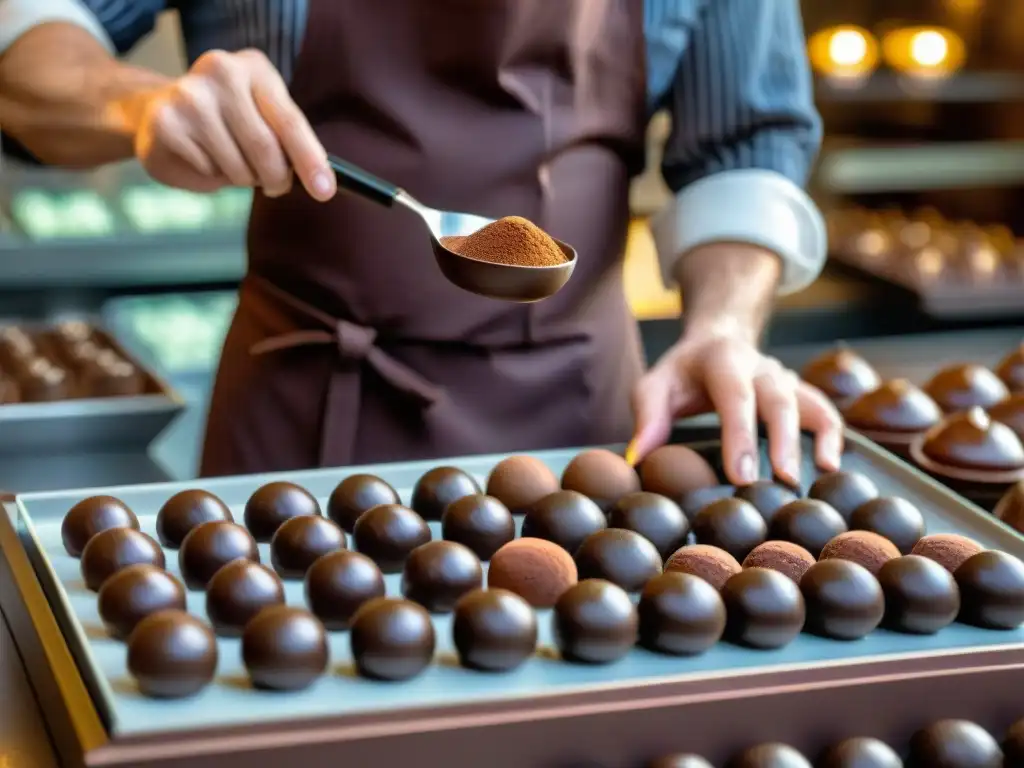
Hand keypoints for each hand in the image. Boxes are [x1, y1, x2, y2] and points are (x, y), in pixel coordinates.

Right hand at [131, 49, 335, 199]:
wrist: (159, 109)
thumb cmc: (226, 120)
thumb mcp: (263, 117)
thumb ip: (289, 141)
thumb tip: (320, 180)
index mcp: (254, 68)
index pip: (290, 121)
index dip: (310, 160)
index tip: (325, 191)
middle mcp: (221, 72)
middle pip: (266, 148)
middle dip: (276, 178)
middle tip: (274, 185)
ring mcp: (190, 95)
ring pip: (238, 167)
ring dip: (242, 178)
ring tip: (229, 161)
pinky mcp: (167, 122)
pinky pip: (209, 172)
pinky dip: (213, 178)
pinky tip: (201, 157)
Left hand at [628, 332, 842, 486]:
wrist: (717, 342)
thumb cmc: (681, 374)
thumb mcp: (654, 385)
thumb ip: (647, 418)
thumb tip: (636, 459)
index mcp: (723, 360)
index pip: (734, 397)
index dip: (740, 436)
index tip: (740, 476)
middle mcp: (761, 367)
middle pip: (778, 401)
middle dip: (781, 443)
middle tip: (782, 482)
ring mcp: (786, 378)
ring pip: (809, 405)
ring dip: (816, 440)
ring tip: (821, 475)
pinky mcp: (801, 393)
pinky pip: (825, 412)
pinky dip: (833, 436)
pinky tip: (832, 466)